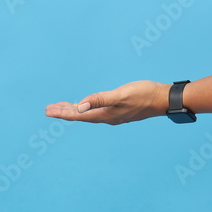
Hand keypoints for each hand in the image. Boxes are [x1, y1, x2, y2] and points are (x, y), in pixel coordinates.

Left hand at [45, 80, 168, 125]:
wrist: (163, 100)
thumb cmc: (144, 94)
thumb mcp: (121, 94)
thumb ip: (100, 99)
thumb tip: (80, 106)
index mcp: (106, 114)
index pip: (78, 115)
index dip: (63, 113)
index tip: (48, 111)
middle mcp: (108, 117)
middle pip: (81, 116)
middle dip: (64, 112)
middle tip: (48, 109)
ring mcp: (114, 115)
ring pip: (88, 113)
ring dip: (74, 110)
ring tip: (61, 107)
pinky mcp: (119, 110)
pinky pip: (96, 111)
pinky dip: (86, 108)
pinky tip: (85, 106)